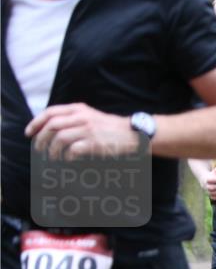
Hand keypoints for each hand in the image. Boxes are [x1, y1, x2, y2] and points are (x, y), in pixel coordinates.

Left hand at [25, 103, 140, 160]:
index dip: (36, 123)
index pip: (50, 112)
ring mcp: (88, 130)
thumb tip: (51, 128)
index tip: (29, 133)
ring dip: (52, 151)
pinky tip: (68, 160)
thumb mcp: (91, 115)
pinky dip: (67, 157)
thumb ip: (73, 118)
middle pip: (51, 126)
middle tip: (39, 149)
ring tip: (53, 157)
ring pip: (59, 139)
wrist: (133, 134)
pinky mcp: (94, 143)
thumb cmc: (111, 128)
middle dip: (41, 139)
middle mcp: (82, 117)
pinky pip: (72, 150)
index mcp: (79, 109)